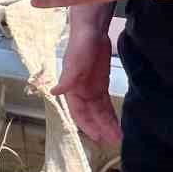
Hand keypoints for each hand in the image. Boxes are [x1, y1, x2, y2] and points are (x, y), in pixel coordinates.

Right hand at [55, 31, 120, 146]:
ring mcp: (92, 89)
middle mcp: (81, 93)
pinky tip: (117, 123)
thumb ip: (66, 79)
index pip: (79, 113)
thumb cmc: (80, 45)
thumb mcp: (74, 63)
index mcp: (72, 90)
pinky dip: (111, 114)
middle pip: (92, 115)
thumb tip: (53, 92)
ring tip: (119, 136)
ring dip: (108, 124)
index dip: (87, 126)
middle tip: (114, 141)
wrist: (92, 30)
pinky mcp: (102, 84)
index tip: (98, 137)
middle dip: (102, 128)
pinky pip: (106, 103)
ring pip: (100, 112)